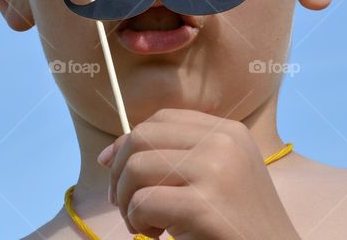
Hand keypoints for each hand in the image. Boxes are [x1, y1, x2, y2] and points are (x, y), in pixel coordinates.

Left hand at [97, 108, 300, 239]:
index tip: (112, 167)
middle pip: (143, 137)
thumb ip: (175, 157)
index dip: (128, 141)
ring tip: (142, 224)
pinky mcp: (204, 205)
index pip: (162, 119)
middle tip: (124, 204)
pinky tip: (156, 234)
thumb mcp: (217, 177)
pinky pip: (144, 202)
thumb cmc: (237, 225)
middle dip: (120, 171)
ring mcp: (216, 171)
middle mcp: (223, 142)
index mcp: (228, 131)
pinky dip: (137, 221)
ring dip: (127, 200)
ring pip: (137, 168)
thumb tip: (109, 154)